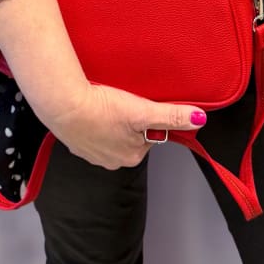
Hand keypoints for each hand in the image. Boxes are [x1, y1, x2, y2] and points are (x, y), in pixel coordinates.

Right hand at [48, 82, 206, 169]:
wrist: (64, 106)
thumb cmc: (104, 109)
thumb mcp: (143, 111)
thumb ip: (172, 116)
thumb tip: (199, 119)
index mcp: (132, 156)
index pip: (150, 136)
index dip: (146, 118)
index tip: (138, 104)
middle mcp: (113, 162)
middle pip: (131, 137)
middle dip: (129, 121)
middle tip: (122, 101)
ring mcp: (92, 155)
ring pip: (110, 135)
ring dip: (110, 122)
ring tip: (106, 104)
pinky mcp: (76, 144)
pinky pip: (91, 133)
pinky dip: (93, 122)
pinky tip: (91, 110)